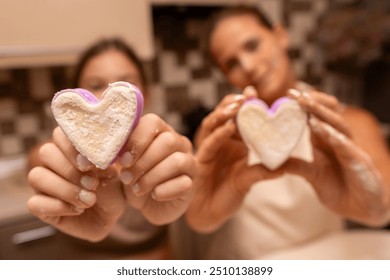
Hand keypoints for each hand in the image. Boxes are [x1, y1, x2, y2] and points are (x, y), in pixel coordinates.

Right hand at [27, 127, 125, 241]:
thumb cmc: (110, 190)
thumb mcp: (112, 176)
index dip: (72, 148)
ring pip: (37, 176)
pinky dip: (59, 206)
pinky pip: (34, 203)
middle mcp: (52, 162)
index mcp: (69, 148)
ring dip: (65, 189)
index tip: (90, 164)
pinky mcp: (39, 205)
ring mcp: (42, 184)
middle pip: (46, 153)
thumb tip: (91, 160)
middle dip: (70, 170)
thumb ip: (102, 164)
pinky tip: (78, 210)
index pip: (60, 134)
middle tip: (92, 184)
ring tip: (89, 200)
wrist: (109, 216)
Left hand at [117, 113, 195, 224]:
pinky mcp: (192, 184)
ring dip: (152, 177)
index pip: (153, 122)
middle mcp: (179, 143)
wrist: (146, 203)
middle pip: (168, 141)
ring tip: (137, 188)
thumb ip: (116, 152)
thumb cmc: (134, 177)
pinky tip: (154, 195)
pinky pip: (184, 184)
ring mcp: (189, 163)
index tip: (122, 161)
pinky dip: (164, 191)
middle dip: (143, 161)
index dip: (137, 140)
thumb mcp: (123, 163)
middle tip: (127, 177)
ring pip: (177, 161)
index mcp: (161, 131)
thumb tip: (103, 149)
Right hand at [187, 92, 281, 232]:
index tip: (257, 93)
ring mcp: (208, 148)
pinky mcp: (201, 159)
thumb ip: (264, 171)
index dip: (246, 105)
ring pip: (212, 124)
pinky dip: (218, 134)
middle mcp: (218, 141)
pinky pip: (208, 144)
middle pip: (223, 115)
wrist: (211, 211)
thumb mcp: (250, 179)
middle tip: (248, 95)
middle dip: (234, 103)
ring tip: (238, 106)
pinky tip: (229, 127)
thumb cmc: (229, 192)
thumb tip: (287, 167)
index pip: (236, 117)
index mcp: (231, 141)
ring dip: (224, 114)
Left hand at [286, 89, 389, 225]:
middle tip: (295, 93)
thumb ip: (297, 166)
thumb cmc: (338, 189)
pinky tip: (325, 130)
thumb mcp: (312, 175)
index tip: (289, 94)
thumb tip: (273, 160)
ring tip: (307, 104)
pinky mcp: (359, 164)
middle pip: (328, 116)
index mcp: (326, 143)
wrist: (361, 209)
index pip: (315, 118)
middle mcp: (339, 142)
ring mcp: (350, 151)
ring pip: (338, 126)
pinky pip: (348, 148)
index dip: (304, 106)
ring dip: (322, 114)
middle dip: (312, 103)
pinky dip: (336, 138)